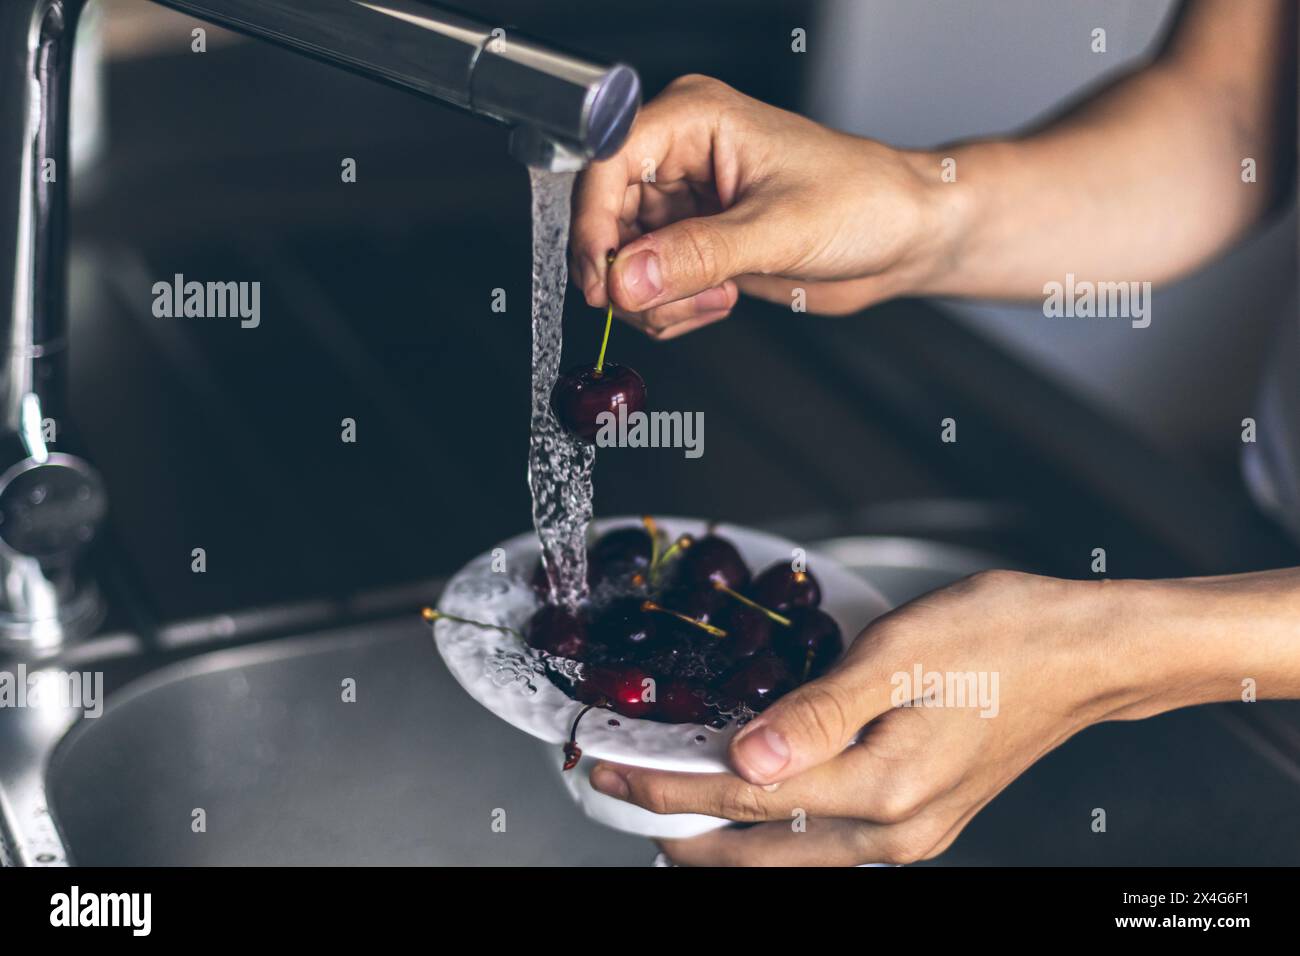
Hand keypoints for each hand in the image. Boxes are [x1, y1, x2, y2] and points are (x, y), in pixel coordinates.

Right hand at [569, 75, 951, 339]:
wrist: (903, 236)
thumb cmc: (865, 200)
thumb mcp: (779, 229)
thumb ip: (697, 255)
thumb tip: (627, 278)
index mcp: (694, 120)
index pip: (606, 163)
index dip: (594, 225)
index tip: (604, 280)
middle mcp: (680, 158)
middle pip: (606, 221)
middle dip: (632, 275)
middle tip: (670, 303)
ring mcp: (685, 205)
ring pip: (625, 262)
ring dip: (657, 300)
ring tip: (715, 299)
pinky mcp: (695, 245)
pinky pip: (651, 286)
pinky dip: (671, 309)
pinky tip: (718, 301)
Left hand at [588, 571, 1194, 865]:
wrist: (1086, 654)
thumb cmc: (1006, 638)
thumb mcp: (900, 654)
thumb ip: (815, 712)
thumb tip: (741, 761)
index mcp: (884, 789)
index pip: (743, 800)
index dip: (667, 788)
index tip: (610, 773)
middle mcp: (896, 829)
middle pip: (759, 847)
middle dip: (682, 827)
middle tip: (622, 797)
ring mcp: (913, 831)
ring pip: (790, 852)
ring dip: (725, 833)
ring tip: (672, 807)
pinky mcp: (923, 815)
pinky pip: (826, 839)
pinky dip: (774, 825)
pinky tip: (754, 801)